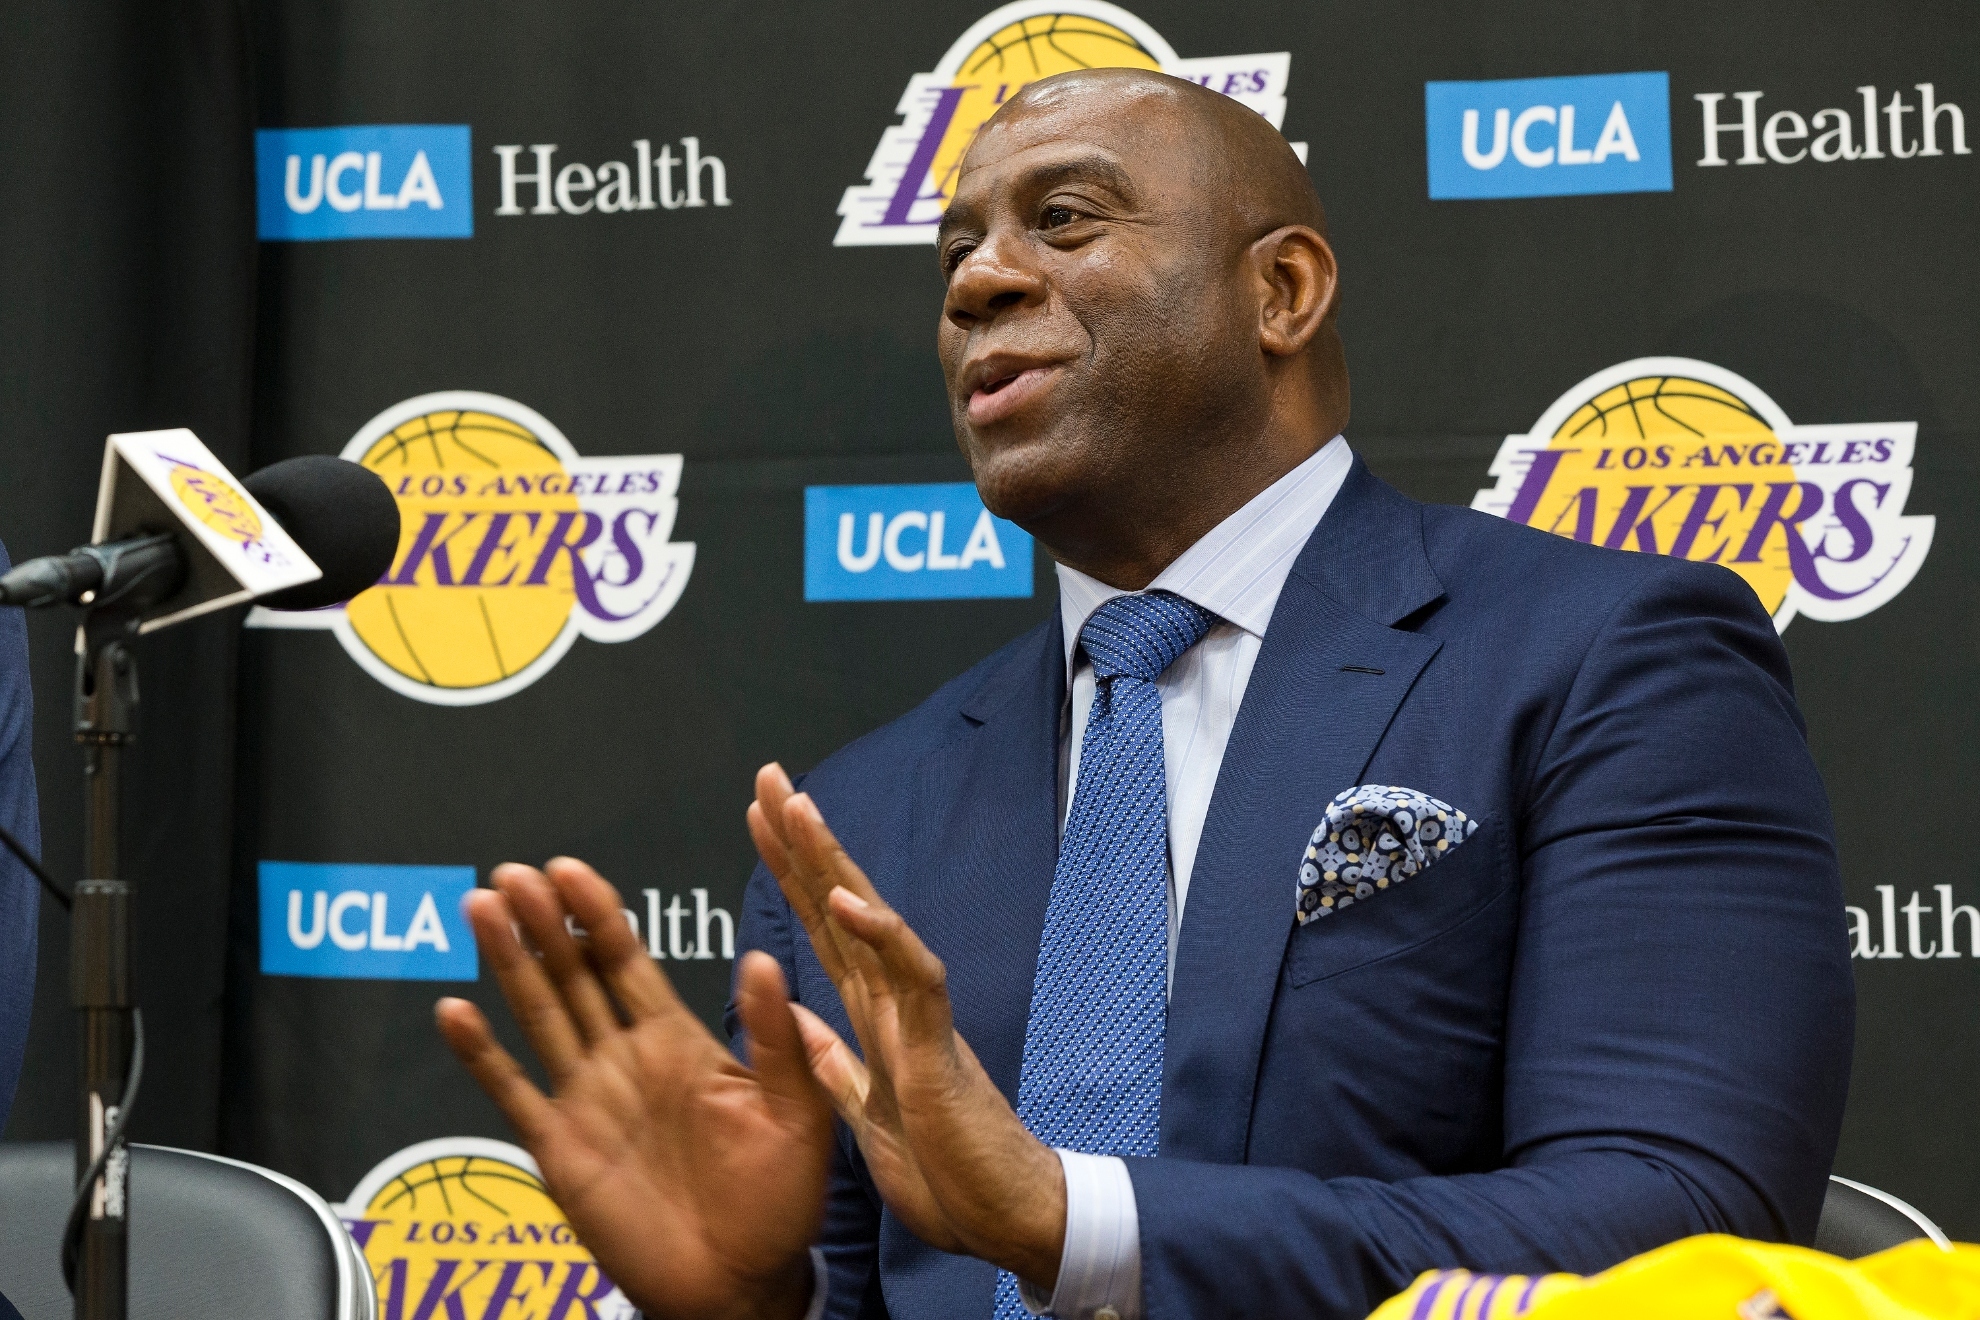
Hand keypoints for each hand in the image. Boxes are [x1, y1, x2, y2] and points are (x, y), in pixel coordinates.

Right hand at [435, 858, 829, 1319]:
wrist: (744, 1283)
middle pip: (574, 976)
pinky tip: (454, 1010)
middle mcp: (625, 1059)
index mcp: (679, 1040)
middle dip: (543, 923)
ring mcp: (588, 1100)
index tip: (569, 870)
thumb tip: (761, 957)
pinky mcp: (561, 1148)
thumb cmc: (780, 1198)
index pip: (628, 961)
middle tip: (512, 873)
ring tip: (481, 908)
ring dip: (510, 963)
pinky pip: (514, 1093)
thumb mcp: (796, 1110)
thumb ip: (776, 1038)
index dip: (597, 915)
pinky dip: (481, 1054)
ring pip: (540, 1016)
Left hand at [746, 765, 1067, 1291]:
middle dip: (803, 841)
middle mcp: (893, 1003)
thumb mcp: (865, 1116)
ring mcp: (918, 1019)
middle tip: (769, 775)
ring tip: (797, 807)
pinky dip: (882, 937)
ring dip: (834, 865)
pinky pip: (913, 980)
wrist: (1003, 1219)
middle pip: (839, 906)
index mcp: (873, 1018)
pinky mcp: (939, 1048)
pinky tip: (847, 899)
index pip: (823, 929)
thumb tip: (793, 1014)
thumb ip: (834, 1063)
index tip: (758, 818)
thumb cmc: (945, 1172)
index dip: (791, 873)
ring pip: (873, 923)